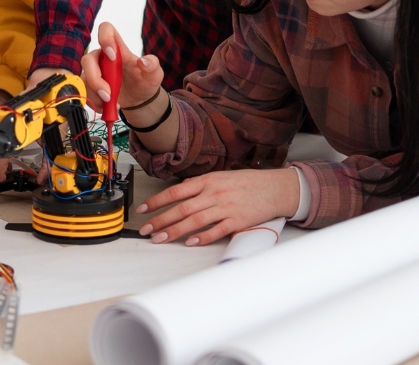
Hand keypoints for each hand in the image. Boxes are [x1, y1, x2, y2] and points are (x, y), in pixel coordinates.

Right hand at [80, 22, 162, 111]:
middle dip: (95, 79)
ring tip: (111, 103)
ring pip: (84, 79)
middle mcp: (103, 58)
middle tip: (108, 94)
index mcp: (118, 49)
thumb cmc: (144, 81)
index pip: (106, 30)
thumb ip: (153, 65)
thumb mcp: (154, 74)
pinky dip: (95, 102)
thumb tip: (144, 61)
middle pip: (88, 60)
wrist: (140, 100)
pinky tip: (107, 106)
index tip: (112, 56)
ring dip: (95, 94)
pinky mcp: (90, 86)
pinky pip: (85, 92)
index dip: (105, 38)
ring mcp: (95, 72)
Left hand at [136, 168, 299, 245]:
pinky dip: (202, 237)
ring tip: (160, 238)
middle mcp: (214, 193)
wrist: (275, 188)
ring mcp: (226, 207)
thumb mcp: (221, 177)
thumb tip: (180, 191)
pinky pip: (216, 230)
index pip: (176, 192)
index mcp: (208, 181)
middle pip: (181, 208)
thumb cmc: (248, 183)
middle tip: (146, 230)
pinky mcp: (237, 221)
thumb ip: (200, 185)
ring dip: (175, 231)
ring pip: (195, 220)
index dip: (157, 201)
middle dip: (161, 220)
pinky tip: (190, 242)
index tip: (143, 210)